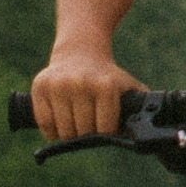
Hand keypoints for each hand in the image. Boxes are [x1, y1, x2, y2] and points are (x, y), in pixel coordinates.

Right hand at [31, 47, 146, 140]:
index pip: (104, 128)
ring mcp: (58, 85)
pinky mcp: (40, 87)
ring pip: (63, 130)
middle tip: (89, 126)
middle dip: (87, 135)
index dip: (106, 134)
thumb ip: (139, 106)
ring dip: (69, 134)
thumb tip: (145, 132)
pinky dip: (52, 131)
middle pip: (82, 132)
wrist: (80, 52)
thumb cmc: (106, 75)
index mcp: (105, 86)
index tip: (106, 129)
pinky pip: (44, 123)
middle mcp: (80, 84)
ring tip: (76, 123)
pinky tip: (60, 124)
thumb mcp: (126, 85)